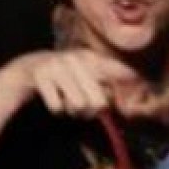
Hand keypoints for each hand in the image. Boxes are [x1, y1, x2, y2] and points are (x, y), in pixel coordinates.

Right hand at [5, 49, 141, 118]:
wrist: (28, 67)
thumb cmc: (66, 76)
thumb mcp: (88, 76)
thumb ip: (110, 84)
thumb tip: (139, 93)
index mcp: (92, 58)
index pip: (120, 72)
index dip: (133, 87)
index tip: (140, 97)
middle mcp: (76, 58)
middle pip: (99, 102)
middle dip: (93, 110)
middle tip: (84, 108)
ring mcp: (58, 65)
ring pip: (78, 105)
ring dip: (73, 110)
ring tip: (67, 101)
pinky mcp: (41, 76)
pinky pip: (58, 106)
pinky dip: (57, 108)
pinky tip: (54, 98)